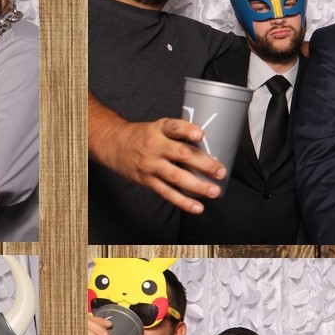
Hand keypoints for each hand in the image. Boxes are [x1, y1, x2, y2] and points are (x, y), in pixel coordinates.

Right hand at [101, 115, 225, 215]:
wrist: (114, 145)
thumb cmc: (143, 136)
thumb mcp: (157, 127)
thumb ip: (178, 135)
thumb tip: (208, 145)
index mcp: (159, 129)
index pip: (174, 127)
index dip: (187, 130)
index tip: (200, 134)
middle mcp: (155, 146)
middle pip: (181, 154)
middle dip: (204, 163)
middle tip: (220, 171)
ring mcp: (151, 165)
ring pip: (176, 177)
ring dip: (197, 186)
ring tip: (214, 191)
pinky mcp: (148, 181)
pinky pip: (167, 193)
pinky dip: (183, 201)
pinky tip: (197, 207)